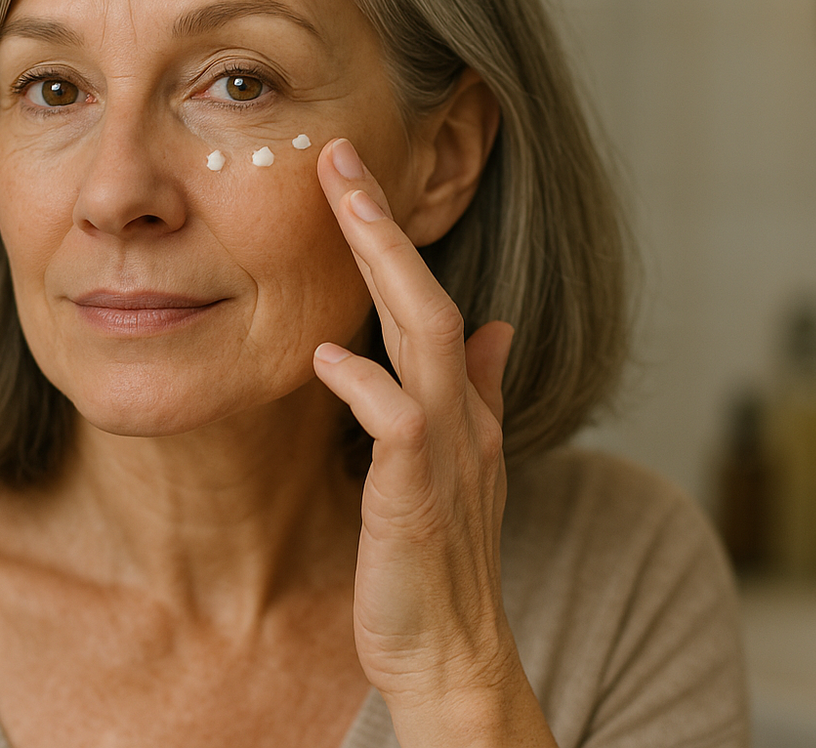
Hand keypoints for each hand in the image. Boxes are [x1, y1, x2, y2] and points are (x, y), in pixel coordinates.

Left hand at [313, 138, 555, 747]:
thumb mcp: (460, 466)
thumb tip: (490, 326)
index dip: (391, 238)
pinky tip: (325, 358)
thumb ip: (471, 392)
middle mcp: (461, 416)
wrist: (452, 657)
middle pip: (427, 298)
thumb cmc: (438, 562)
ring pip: (426, 338)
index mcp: (461, 406)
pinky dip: (366, 385)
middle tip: (341, 158)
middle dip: (384, 224)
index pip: (426, 300)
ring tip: (346, 207)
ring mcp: (446, 454)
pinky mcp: (419, 498)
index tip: (349, 179)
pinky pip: (399, 425)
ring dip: (385, 268)